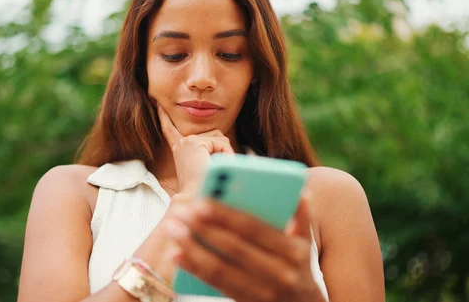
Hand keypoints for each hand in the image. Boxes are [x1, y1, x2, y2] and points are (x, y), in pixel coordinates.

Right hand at [157, 105, 233, 196]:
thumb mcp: (204, 166)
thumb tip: (224, 141)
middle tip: (214, 170)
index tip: (158, 104)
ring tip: (214, 170)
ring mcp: (188, 141)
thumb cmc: (204, 188)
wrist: (196, 200)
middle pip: (214, 135)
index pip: (172, 129)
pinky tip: (215, 166)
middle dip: (222, 150)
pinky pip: (222, 144)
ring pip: (220, 139)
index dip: (164, 117)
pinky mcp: (196, 143)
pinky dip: (226, 155)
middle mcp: (182, 143)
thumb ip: (209, 151)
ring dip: (224, 154)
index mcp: (180, 149)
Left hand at [165, 194, 325, 301]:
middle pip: (234, 248)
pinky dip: (194, 268)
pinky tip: (177, 254)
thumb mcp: (308, 242)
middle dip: (204, 229)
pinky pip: (216, 284)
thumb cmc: (300, 266)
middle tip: (181, 212)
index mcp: (294, 251)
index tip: (201, 201)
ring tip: (173, 228)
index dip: (226, 216)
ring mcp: (263, 292)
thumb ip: (302, 217)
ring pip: (221, 268)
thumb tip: (300, 190)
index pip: (254, 229)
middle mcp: (280, 273)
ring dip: (192, 248)